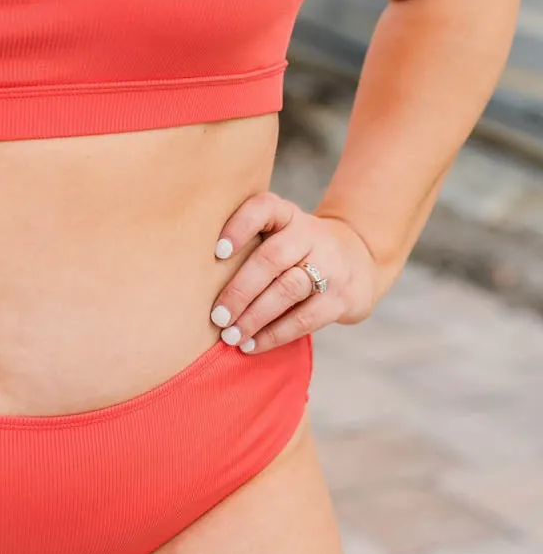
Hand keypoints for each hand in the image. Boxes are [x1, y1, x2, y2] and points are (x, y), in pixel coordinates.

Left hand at [210, 191, 378, 354]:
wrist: (358, 260)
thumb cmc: (297, 250)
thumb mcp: (279, 233)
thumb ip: (248, 244)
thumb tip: (195, 279)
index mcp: (287, 214)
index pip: (263, 208)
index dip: (240, 227)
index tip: (217, 252)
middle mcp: (310, 234)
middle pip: (272, 258)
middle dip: (240, 290)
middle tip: (216, 316)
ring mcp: (330, 265)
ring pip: (289, 289)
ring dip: (255, 316)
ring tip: (231, 335)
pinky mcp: (341, 297)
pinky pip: (306, 317)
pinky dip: (276, 334)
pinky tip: (253, 344)